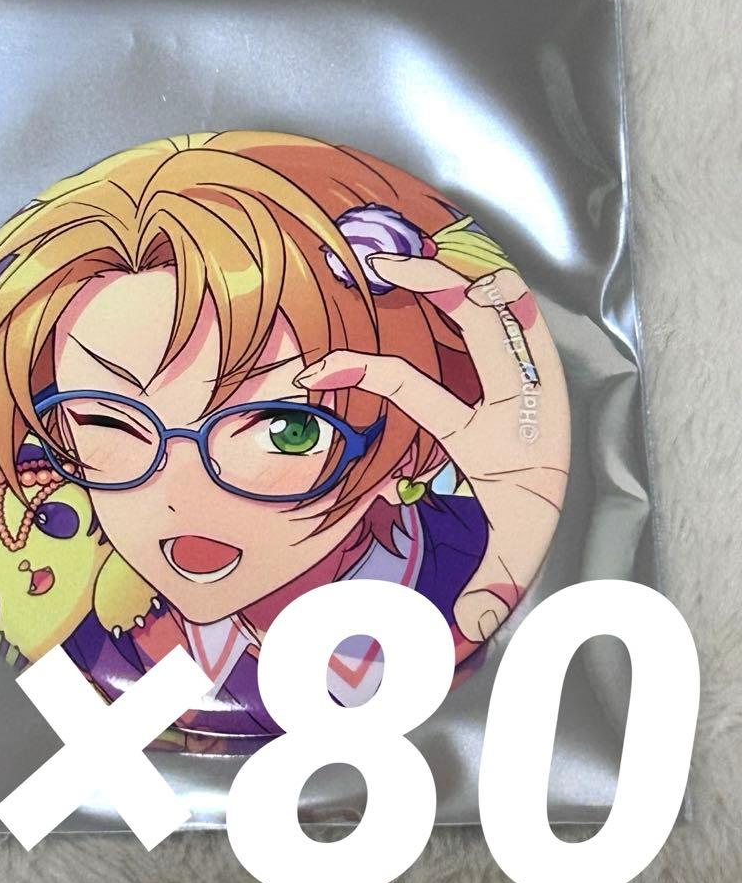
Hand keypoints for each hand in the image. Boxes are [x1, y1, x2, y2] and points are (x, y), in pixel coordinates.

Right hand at [295, 255, 569, 644]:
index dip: (363, 376)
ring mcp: (530, 371)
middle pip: (480, 317)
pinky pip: (507, 310)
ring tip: (403, 254)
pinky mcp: (527, 360)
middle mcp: (521, 393)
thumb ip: (480, 586)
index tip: (316, 371)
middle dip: (428, 282)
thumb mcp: (502, 552)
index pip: (419, 390)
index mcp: (497, 436)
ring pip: (504, 301)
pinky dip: (475, 285)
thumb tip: (459, 628)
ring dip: (456, 272)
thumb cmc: (524, 517)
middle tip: (375, 265)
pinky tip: (439, 274)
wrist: (565, 502)